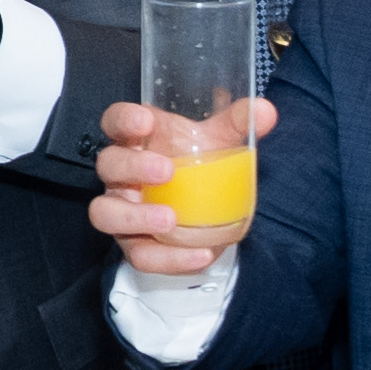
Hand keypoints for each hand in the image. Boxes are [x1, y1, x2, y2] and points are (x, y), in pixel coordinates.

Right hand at [88, 95, 272, 272]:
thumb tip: (265, 111)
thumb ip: (238, 123)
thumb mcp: (219, 142)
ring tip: (170, 220)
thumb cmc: (199, 167)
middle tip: (167, 171)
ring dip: (135, 217)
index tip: (145, 121)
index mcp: (136, 141)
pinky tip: (199, 255)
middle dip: (133, 166)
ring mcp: (122, 210)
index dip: (123, 119)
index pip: (115, 121)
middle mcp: (121, 175)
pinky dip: (169, 258)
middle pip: (108, 164)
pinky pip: (140, 255)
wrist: (206, 213)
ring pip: (105, 213)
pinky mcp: (134, 244)